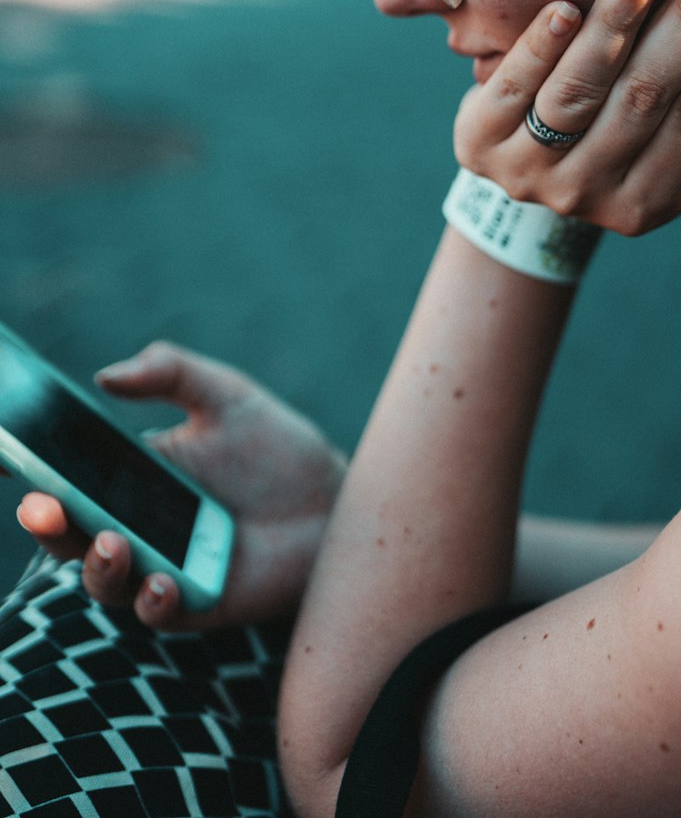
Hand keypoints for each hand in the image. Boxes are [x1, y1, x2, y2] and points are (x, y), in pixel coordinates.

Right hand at [16, 341, 345, 629]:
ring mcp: (162, 568)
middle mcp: (137, 525)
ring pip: (104, 581)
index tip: (5, 455)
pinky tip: (163, 583)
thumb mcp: (226, 396)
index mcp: (133, 476)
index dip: (28, 468)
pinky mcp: (197, 605)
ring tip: (114, 542)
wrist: (339, 502)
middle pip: (70, 534)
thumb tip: (106, 376)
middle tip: (42, 504)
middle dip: (48, 524)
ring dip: (98, 566)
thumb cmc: (279, 448)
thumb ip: (172, 374)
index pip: (66, 476)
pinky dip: (153, 602)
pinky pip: (158, 614)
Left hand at [454, 0, 680, 235]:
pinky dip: (539, 47)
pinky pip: (511, 90)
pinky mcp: (479, 145)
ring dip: (616, 23)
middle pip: (644, 97)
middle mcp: (590, 196)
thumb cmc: (625, 141)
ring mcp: (531, 174)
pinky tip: (564, 8)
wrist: (523, 165)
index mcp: (651, 203)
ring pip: (580, 91)